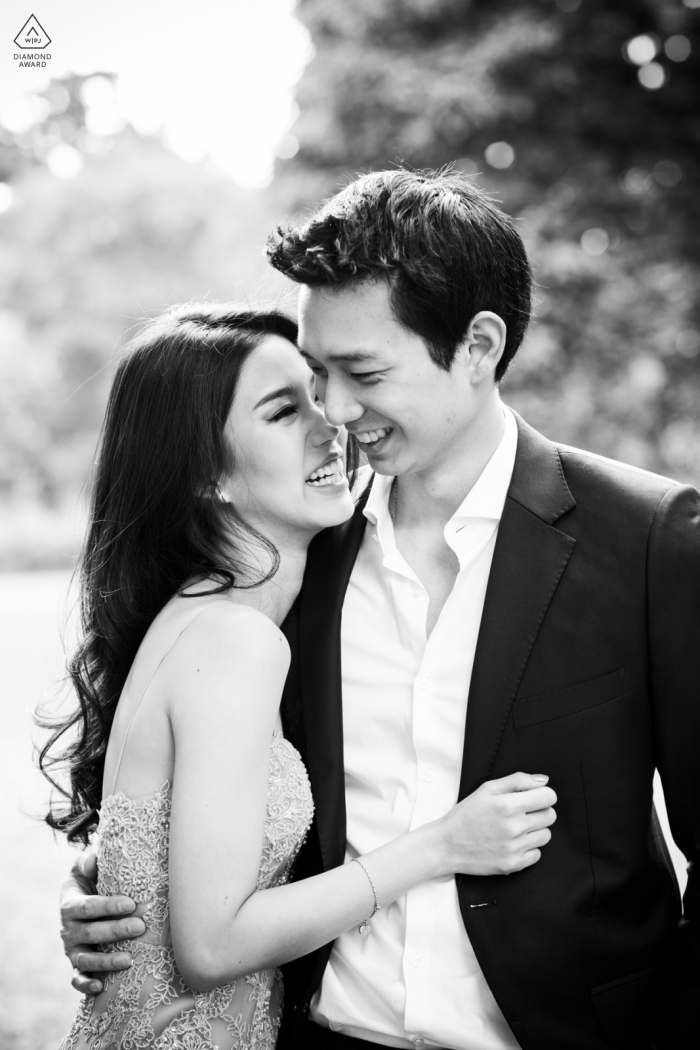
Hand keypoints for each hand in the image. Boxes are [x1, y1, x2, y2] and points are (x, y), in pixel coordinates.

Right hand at [60, 850, 144, 994]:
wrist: (78, 904)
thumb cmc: (88, 882)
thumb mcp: (82, 870)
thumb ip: (87, 862)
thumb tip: (93, 859)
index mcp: (70, 905)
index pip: (88, 906)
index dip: (108, 906)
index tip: (130, 903)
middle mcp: (68, 930)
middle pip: (91, 933)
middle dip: (115, 931)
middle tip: (140, 926)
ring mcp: (72, 950)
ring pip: (85, 960)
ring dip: (106, 961)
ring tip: (129, 960)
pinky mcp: (76, 966)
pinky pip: (77, 979)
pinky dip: (86, 985)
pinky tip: (101, 987)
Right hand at [439, 772, 556, 875]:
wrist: (447, 845)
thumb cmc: (467, 814)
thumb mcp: (487, 789)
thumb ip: (517, 780)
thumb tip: (544, 780)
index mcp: (508, 805)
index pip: (549, 796)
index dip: (543, 795)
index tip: (533, 798)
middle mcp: (514, 827)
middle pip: (551, 816)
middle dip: (540, 811)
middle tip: (522, 813)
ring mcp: (514, 848)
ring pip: (546, 835)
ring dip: (535, 830)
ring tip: (515, 829)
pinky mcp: (513, 865)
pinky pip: (537, 854)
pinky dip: (528, 848)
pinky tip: (512, 843)